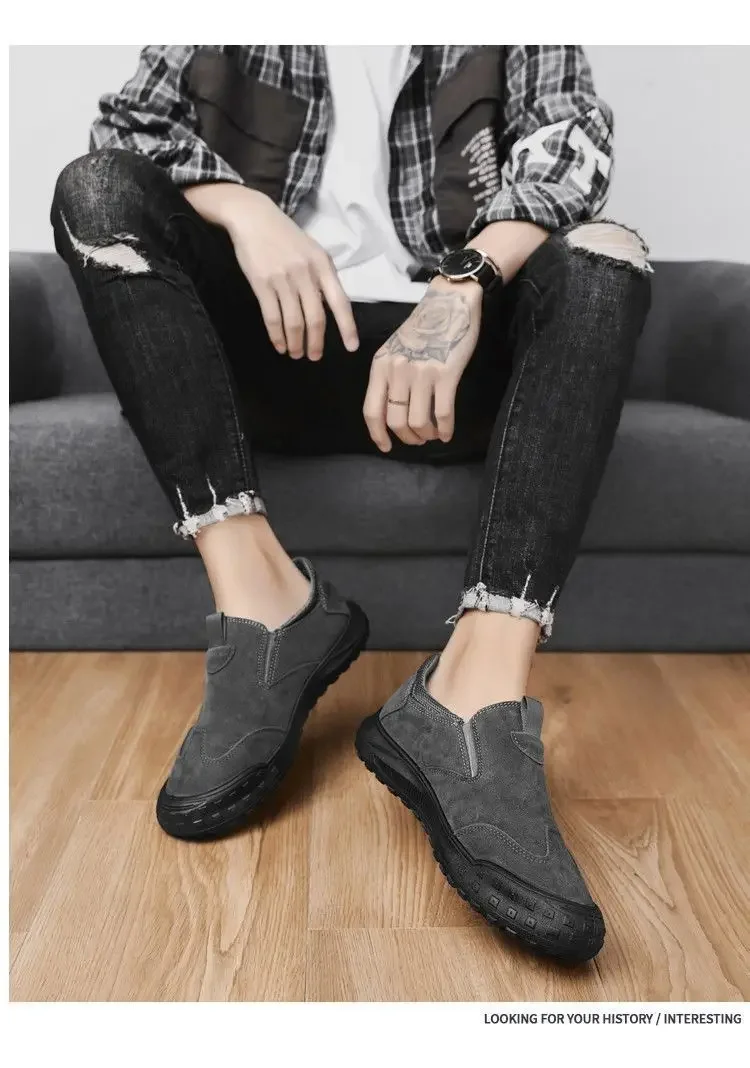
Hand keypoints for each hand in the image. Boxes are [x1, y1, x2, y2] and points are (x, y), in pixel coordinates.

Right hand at [185, 184, 358, 359]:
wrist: (253, 217)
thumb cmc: (286, 236)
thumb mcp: (312, 251)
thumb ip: (321, 278)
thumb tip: (327, 309)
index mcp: (323, 265)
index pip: (340, 302)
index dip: (347, 327)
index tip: (351, 347)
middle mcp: (306, 273)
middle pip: (315, 318)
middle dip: (316, 342)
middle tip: (314, 357)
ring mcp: (283, 279)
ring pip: (293, 321)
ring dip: (295, 343)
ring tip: (295, 354)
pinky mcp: (262, 283)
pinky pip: (272, 317)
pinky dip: (276, 335)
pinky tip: (279, 345)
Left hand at [363, 278, 481, 450]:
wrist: (449, 302)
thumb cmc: (423, 328)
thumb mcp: (394, 350)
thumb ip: (389, 378)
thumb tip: (393, 415)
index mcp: (380, 366)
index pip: (371, 411)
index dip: (377, 435)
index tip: (386, 447)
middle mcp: (397, 371)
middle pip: (395, 421)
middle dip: (407, 438)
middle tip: (418, 439)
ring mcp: (421, 372)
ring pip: (419, 422)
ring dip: (426, 435)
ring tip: (433, 434)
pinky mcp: (446, 373)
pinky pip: (443, 413)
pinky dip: (445, 429)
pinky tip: (447, 433)